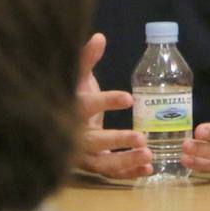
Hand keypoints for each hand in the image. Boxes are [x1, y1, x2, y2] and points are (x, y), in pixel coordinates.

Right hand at [74, 33, 151, 178]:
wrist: (60, 122)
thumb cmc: (74, 95)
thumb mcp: (78, 77)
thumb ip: (87, 59)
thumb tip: (99, 36)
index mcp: (71, 110)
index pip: (86, 106)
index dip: (106, 102)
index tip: (129, 98)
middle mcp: (74, 135)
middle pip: (93, 142)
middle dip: (117, 141)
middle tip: (142, 138)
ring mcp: (83, 154)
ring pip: (102, 163)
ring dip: (125, 161)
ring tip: (149, 156)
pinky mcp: (93, 165)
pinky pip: (110, 173)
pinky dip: (128, 173)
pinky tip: (149, 169)